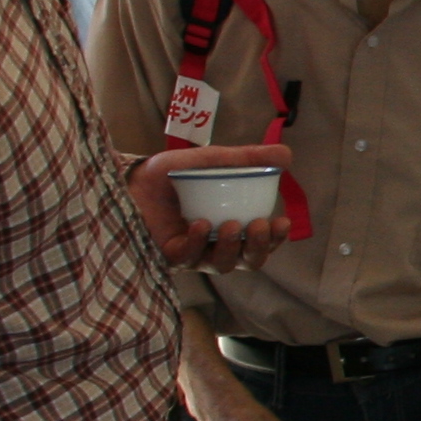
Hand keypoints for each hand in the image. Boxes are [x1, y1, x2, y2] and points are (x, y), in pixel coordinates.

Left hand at [129, 144, 297, 273]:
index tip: (282, 222)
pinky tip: (200, 225)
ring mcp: (194, 253)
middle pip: (248, 261)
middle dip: (258, 247)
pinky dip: (197, 243)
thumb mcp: (213, 160)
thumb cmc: (174, 173)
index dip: (275, 238)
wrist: (133, 177)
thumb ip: (248, 158)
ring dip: (231, 248)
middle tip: (258, 225)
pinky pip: (189, 258)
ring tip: (230, 225)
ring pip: (222, 265)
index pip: (260, 242)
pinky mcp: (171, 255)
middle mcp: (216, 245)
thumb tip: (287, 155)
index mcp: (231, 226)